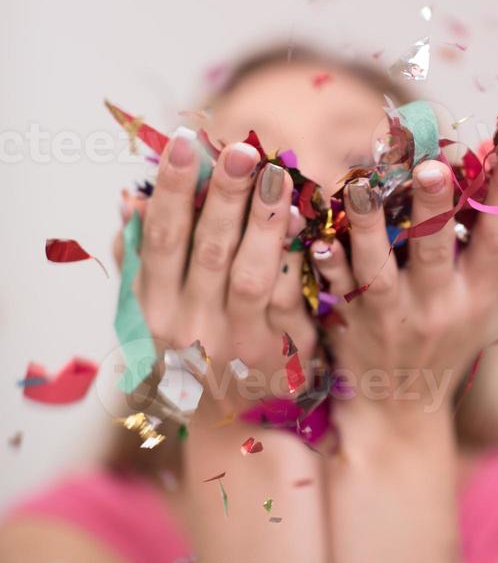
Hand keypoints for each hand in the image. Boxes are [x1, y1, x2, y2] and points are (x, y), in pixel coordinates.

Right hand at [115, 133, 315, 416]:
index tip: (184, 142)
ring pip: (250, 274)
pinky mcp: (279, 352)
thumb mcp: (151, 311)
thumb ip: (138, 258)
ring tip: (276, 173)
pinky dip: (295, 257)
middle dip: (224, 196)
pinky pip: (289, 297)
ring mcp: (235, 342)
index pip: (161, 239)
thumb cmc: (188, 350)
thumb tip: (128, 199)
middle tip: (240, 149)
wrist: (229, 420)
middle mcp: (189, 327)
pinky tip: (306, 219)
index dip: (173, 189)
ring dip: (263, 220)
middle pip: (207, 250)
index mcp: (153, 309)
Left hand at [311, 146, 497, 425]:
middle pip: (435, 250)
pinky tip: (318, 238)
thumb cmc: (453, 340)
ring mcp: (391, 315)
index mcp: (477, 293)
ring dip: (369, 227)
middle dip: (434, 206)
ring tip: (361, 187)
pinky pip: (337, 290)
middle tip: (431, 166)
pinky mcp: (351, 322)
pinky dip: (328, 265)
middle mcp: (437, 304)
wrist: (402, 404)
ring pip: (378, 269)